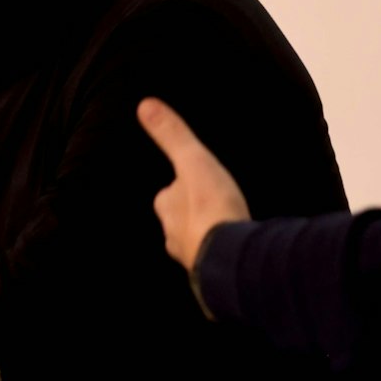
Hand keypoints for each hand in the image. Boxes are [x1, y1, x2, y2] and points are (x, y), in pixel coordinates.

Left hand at [137, 98, 248, 271]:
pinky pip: (218, 261)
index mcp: (167, 209)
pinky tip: (237, 251)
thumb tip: (144, 104)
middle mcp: (174, 237)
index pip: (167, 196)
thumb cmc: (210, 206)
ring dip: (208, 236)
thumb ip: (172, 135)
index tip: (192, 182)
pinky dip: (224, 255)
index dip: (178, 188)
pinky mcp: (215, 276)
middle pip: (180, 221)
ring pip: (197, 243)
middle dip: (192, 215)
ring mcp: (193, 259)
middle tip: (212, 205)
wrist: (232, 259)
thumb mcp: (193, 161)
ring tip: (226, 228)